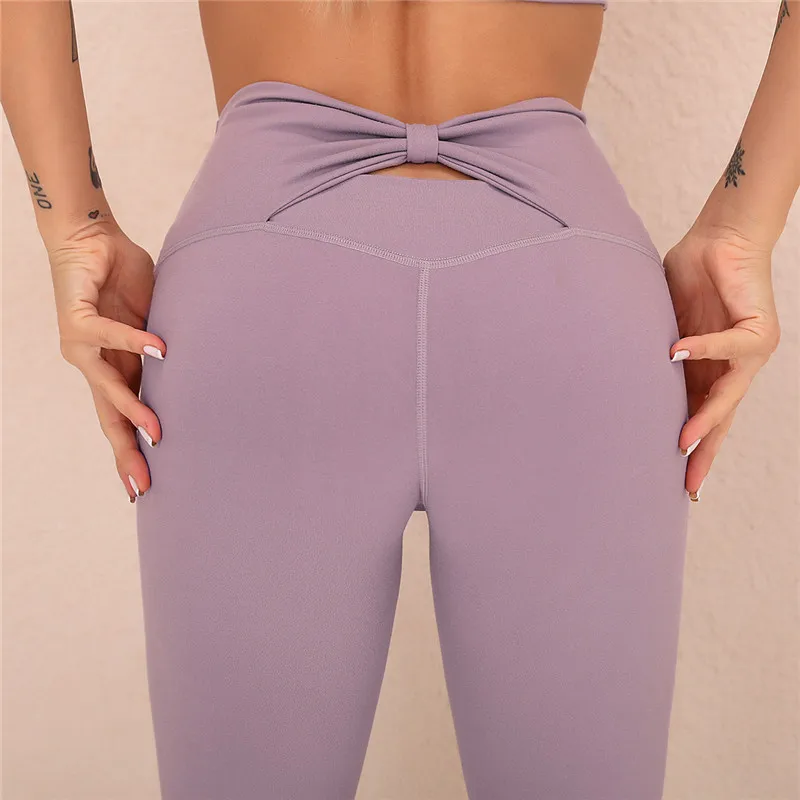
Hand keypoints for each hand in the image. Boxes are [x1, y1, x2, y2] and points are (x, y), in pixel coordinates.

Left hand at [48, 220, 166, 502]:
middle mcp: (95, 365)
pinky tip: (160, 351)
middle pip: (110, 419)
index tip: (143, 488)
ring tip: (156, 433)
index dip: (130, 453)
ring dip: (133, 411)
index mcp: (115, 369)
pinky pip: (110, 335)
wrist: (90, 239)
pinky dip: (135, 343)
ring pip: (107, 388)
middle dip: (127, 453)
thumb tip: (200, 368)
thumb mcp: (152, 324)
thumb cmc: (122, 281)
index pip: (121, 420)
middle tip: (143, 484)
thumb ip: (166, 350)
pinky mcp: (77, 318)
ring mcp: (83, 345)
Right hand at [663, 222, 780, 501]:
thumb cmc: (689, 277)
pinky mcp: (758, 330)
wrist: (722, 239)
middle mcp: (730, 368)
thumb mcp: (662, 324)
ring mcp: (748, 352)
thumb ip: (650, 351)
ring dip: (705, 419)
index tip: (678, 483)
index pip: (698, 416)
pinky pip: (725, 346)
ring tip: (683, 443)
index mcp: (706, 371)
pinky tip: (673, 353)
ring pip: (726, 395)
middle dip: (702, 453)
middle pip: (718, 420)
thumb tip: (610, 372)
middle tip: (687, 485)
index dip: (690, 448)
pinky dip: (699, 349)